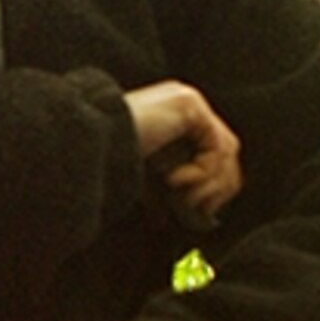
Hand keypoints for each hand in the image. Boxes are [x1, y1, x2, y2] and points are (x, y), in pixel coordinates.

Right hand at [124, 80, 239, 226]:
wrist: (92, 143)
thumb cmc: (111, 163)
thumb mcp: (150, 180)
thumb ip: (172, 191)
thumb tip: (191, 220)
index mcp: (176, 120)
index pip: (214, 152)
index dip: (214, 185)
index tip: (201, 213)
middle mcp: (185, 106)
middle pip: (227, 151)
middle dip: (218, 187)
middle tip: (199, 210)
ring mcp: (188, 100)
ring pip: (226, 150)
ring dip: (209, 184)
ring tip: (185, 199)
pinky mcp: (189, 103)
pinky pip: (214, 144)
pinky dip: (201, 172)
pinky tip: (175, 180)